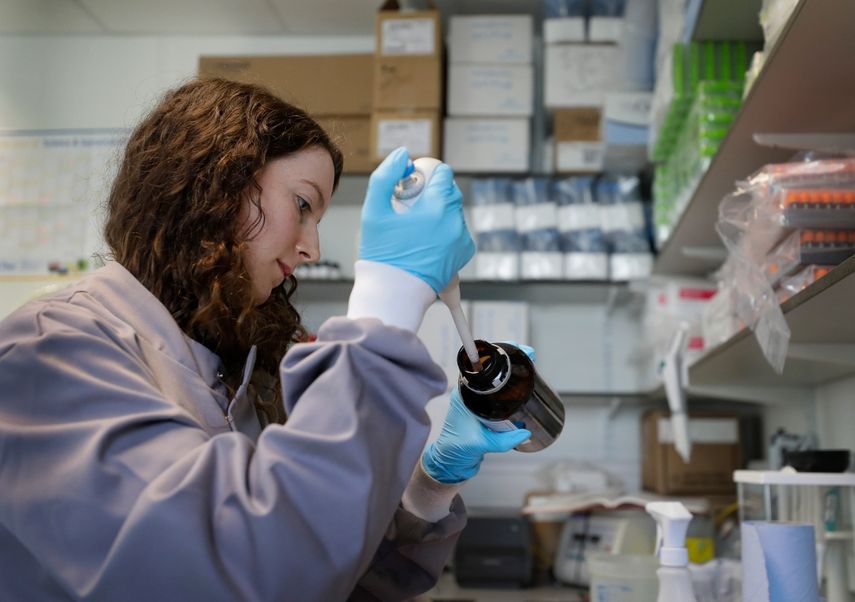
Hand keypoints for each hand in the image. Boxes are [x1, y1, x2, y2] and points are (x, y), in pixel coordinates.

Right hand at [358, 147, 475, 292]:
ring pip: (452, 211)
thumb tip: (402, 155)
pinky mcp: (463, 252)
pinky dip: (444, 230)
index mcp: (438, 207)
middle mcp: (456, 222)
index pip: (443, 173)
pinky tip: (425, 242)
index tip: (409, 187)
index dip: (425, 174)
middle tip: (408, 210)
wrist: (395, 294)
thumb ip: (384, 176)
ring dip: (437, 212)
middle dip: (430, 194)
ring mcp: (462, 239)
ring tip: (414, 230)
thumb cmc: (382, 255)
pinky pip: (456, 230)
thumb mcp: (373, 211)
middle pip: (448, 191)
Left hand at [422, 343, 535, 483]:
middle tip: (528, 356)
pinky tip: (522, 385)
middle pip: (489, 368)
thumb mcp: (481, 444)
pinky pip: (497, 390)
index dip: (497, 355)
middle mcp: (468, 393)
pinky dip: (509, 385)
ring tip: (529, 366)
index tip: (513, 349)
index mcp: (463, 395)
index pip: (480, 366)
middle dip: (509, 359)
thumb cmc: (456, 449)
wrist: (450, 461)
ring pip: (494, 378)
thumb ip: (504, 441)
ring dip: (510, 371)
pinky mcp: (483, 407)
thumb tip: (526, 433)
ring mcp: (475, 399)